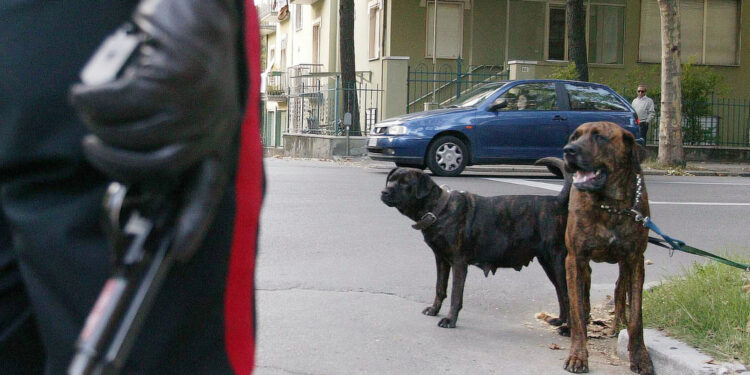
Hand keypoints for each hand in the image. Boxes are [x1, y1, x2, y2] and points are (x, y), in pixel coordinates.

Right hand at [70, 0, 243, 260]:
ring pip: (131, 135)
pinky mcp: (170, 79)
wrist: (200, 7)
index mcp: (219, 135)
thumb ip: (176, 134)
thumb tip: (136, 166)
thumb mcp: (194, 102)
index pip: (209, 188)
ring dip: (100, 125)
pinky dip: (92, 101)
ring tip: (92, 108)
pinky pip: (117, 105)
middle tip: (93, 146)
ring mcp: (194, 103)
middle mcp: (212, 125)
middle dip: (114, 163)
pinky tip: (87, 92)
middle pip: (156, 166)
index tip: (178, 252)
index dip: (194, 222)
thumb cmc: (189, 56)